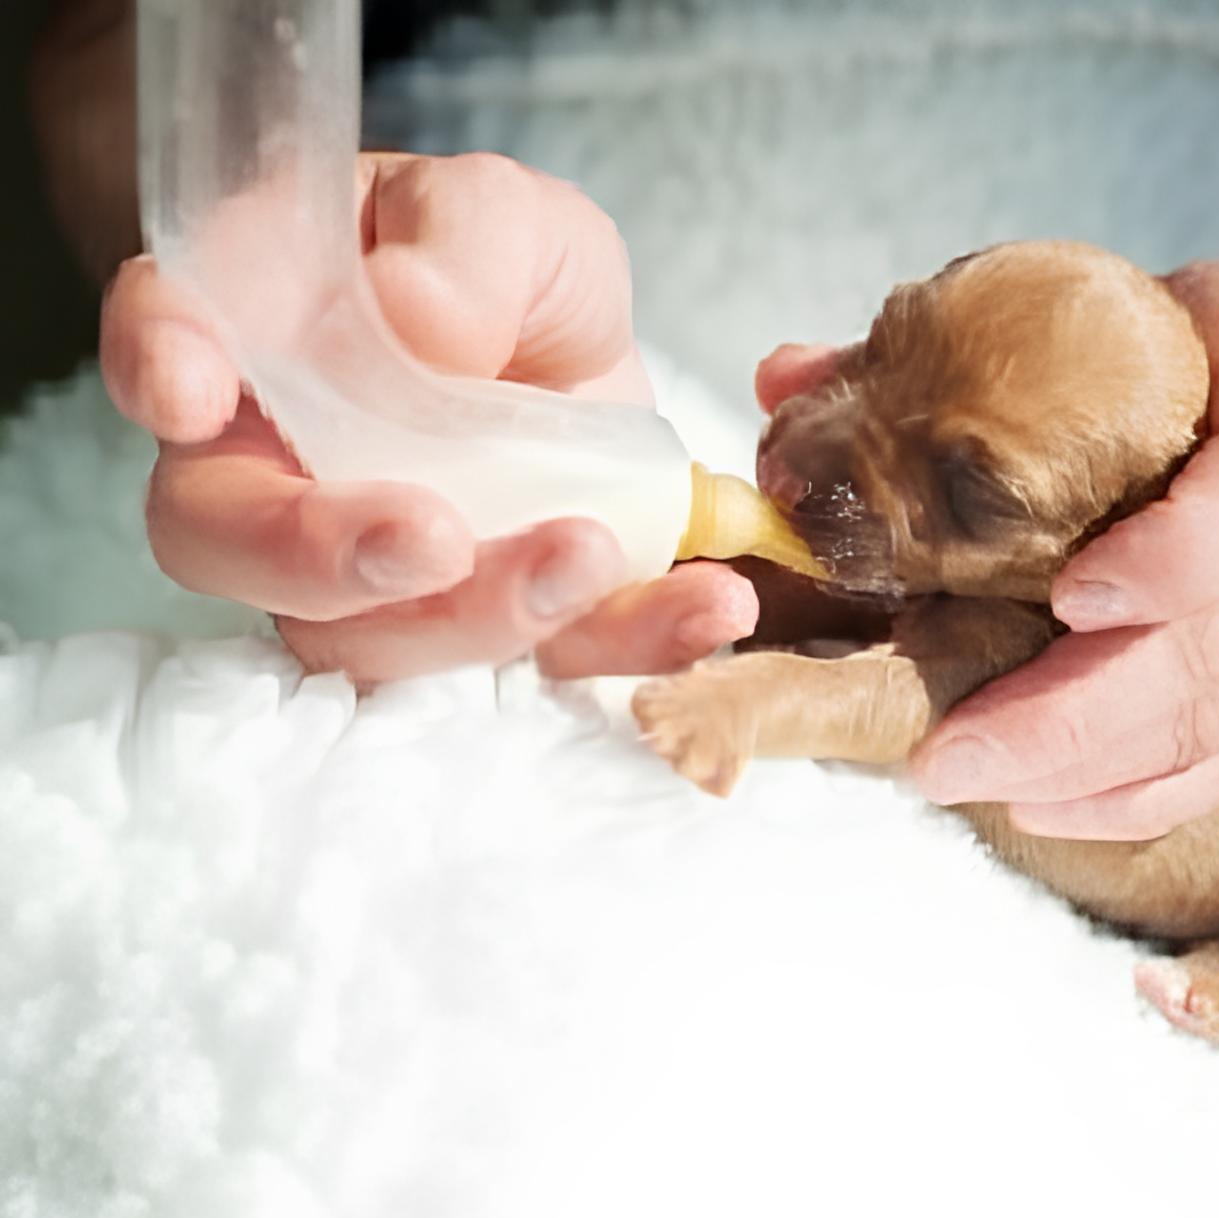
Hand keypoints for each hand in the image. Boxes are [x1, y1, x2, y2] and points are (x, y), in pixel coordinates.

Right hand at [100, 151, 754, 683]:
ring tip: (595, 554)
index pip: (167, 344)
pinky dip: (632, 642)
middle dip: (329, 557)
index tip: (191, 387)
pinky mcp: (501, 618)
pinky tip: (710, 608)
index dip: (162, 362)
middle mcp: (282, 475)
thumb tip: (419, 317)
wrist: (566, 339)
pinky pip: (546, 660)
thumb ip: (458, 241)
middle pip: (240, 547)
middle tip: (434, 536)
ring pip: (379, 638)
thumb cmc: (486, 260)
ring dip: (487, 614)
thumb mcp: (496, 210)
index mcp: (252, 340)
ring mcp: (379, 571)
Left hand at [906, 261, 1218, 839]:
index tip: (1066, 600)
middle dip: (1079, 717)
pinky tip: (1053, 806)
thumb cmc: (1215, 339)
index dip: (1175, 559)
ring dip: (1099, 771)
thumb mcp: (1116, 303)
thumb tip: (779, 383)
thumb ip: (955, 343)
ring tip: (979, 785)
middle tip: (949, 755)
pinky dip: (1152, 795)